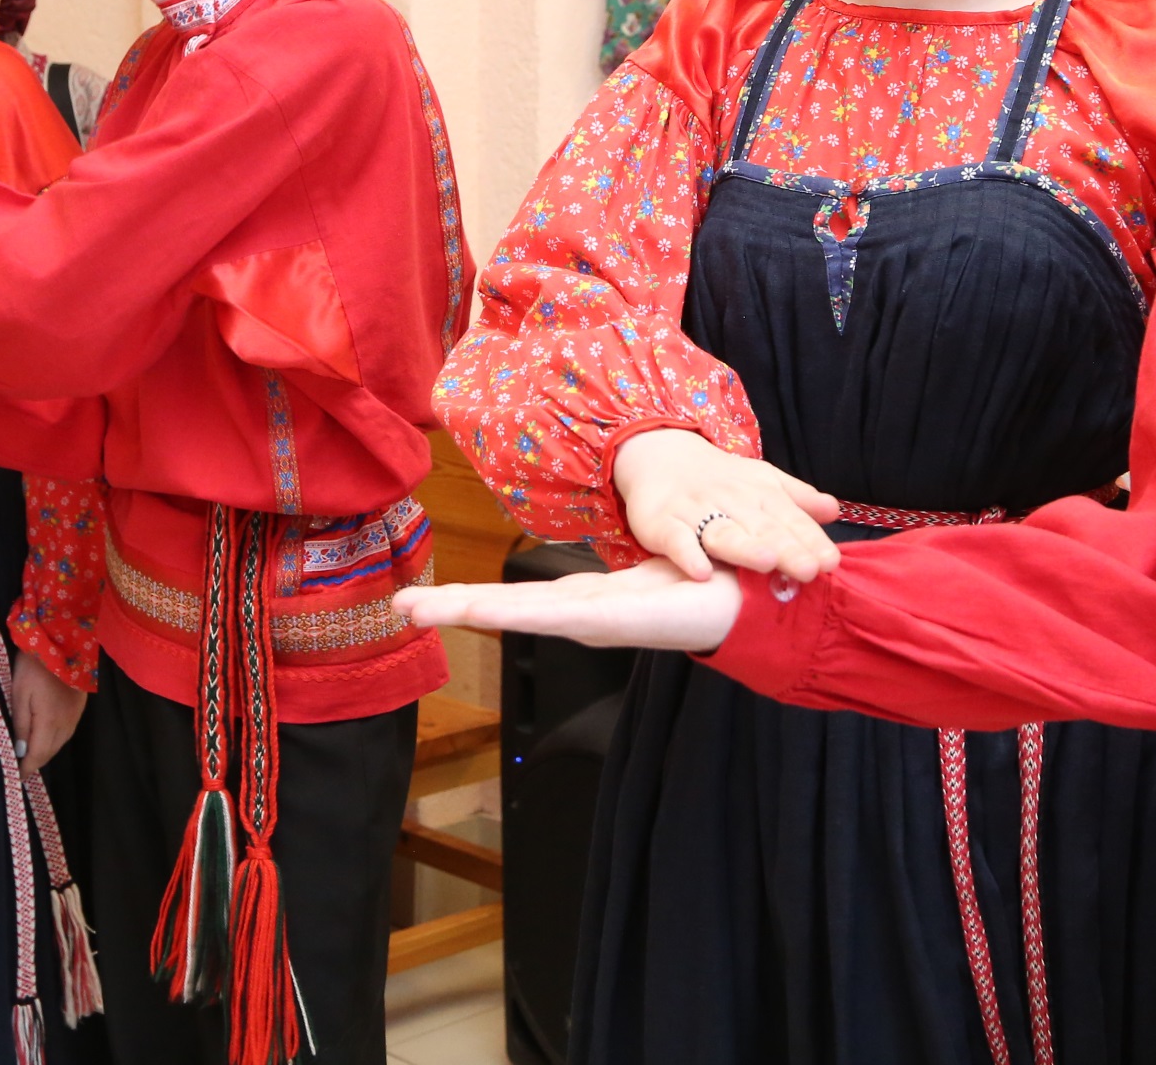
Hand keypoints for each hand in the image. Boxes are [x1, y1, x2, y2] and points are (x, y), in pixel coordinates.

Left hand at [11, 650, 86, 768]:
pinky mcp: (80, 707)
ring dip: (46, 752)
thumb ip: (21, 724)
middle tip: (19, 768)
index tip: (14, 778)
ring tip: (30, 755)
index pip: (38, 755)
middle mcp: (66, 723)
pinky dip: (55, 741)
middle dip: (35, 762)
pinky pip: (66, 732)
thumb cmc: (34, 666)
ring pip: (60, 744)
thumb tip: (21, 752)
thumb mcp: (19, 694)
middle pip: (50, 752)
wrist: (62, 640)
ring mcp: (76, 715)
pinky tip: (45, 738)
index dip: (26, 769)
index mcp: (50, 721)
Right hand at [395, 557, 743, 651]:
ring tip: (414, 609)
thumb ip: (650, 545)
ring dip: (463, 608)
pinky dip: (504, 610)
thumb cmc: (711, 580)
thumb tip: (651, 533)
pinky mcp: (605, 620)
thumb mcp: (665, 555)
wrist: (754, 601)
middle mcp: (586, 615)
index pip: (526, 598)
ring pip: (515, 614)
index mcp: (593, 601)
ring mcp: (591, 621)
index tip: (434, 597)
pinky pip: (548, 613)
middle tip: (401, 608)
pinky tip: (469, 609)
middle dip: (454, 606)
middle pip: (507, 610)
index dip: (478, 596)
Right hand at [611, 428, 839, 580]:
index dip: (810, 539)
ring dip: (744, 547)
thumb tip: (834, 511)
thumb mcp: (763, 482)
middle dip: (786, 548)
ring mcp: (695, 512)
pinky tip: (702, 574)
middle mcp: (731, 501)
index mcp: (760, 493)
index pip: (789, 518)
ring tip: (766, 562)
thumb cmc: (723, 480)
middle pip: (761, 528)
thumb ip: (798, 500)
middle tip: (809, 569)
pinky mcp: (662, 524)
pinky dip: (688, 555)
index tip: (830, 562)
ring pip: (722, 532)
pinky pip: (676, 541)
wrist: (662, 457)